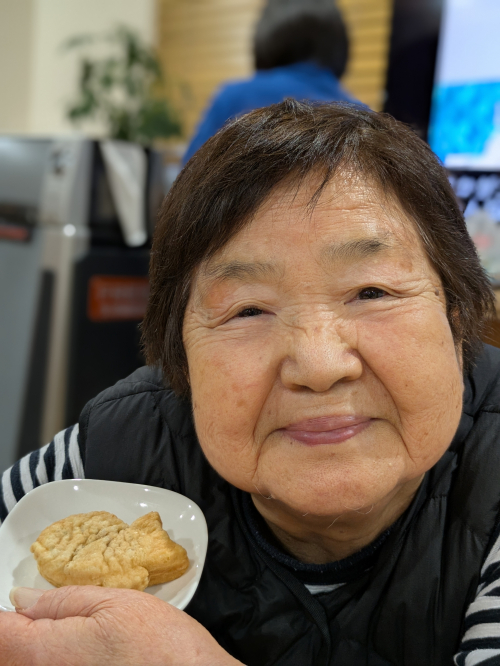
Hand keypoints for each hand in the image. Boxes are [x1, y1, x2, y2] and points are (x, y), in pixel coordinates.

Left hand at [0, 586, 242, 665]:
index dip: (6, 616)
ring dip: (33, 649)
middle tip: (41, 616)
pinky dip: (53, 660)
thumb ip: (63, 601)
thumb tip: (21, 599)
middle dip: (17, 633)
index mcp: (42, 654)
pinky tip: (86, 656)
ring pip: (27, 665)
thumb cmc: (163, 650)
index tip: (19, 606)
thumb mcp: (116, 604)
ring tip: (73, 637)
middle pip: (6, 653)